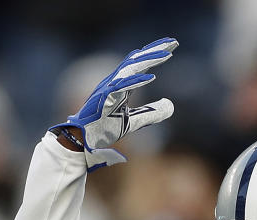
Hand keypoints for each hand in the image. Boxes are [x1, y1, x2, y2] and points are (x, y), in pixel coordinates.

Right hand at [52, 37, 177, 166]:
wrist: (82, 139)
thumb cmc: (104, 127)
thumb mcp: (135, 121)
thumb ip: (152, 112)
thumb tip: (172, 105)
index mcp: (121, 84)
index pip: (140, 64)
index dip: (155, 53)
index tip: (172, 44)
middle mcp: (114, 81)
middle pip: (137, 61)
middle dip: (155, 49)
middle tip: (174, 41)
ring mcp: (108, 88)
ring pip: (131, 69)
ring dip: (148, 60)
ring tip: (167, 54)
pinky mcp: (105, 99)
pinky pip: (123, 87)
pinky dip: (137, 81)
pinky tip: (152, 77)